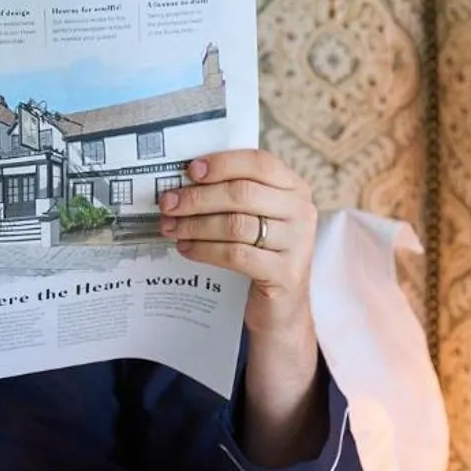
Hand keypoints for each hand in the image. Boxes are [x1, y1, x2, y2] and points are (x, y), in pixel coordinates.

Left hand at [160, 150, 326, 465]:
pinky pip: (235, 255)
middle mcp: (302, 211)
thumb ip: (234, 195)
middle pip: (242, 193)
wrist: (282, 307)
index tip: (189, 170)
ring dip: (196, 225)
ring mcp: (298, 243)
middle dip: (198, 197)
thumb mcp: (257, 218)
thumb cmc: (262, 253)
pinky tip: (186, 249)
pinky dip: (204, 250)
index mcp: (295, 188)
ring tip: (171, 228)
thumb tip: (184, 180)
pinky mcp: (285, 274)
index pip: (260, 162)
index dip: (223, 163)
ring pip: (236, 225)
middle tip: (167, 204)